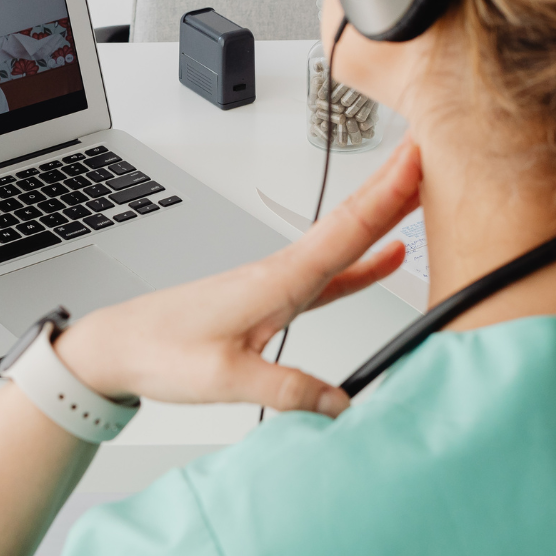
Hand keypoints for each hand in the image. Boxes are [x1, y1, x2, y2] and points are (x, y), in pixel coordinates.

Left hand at [54, 139, 420, 417]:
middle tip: (435, 152)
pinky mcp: (270, 299)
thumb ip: (287, 390)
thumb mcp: (225, 379)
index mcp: (277, 279)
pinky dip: (363, 259)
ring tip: (424, 192)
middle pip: (352, 222)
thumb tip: (342, 404)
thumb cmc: (161, 350)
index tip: (422, 157)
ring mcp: (277, 282)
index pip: (346, 229)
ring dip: (383, 215)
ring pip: (343, 242)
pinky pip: (330, 271)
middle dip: (396, 186)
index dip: (388, 193)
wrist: (120, 344)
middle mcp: (281, 271)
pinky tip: (385, 258)